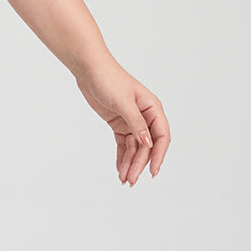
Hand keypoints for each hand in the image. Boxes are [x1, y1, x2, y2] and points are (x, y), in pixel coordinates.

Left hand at [74, 56, 169, 185]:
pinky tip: (119, 169)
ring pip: (135, 148)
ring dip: (130, 164)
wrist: (89, 70)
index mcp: (152, 108)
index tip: (153, 171)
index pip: (161, 136)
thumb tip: (148, 143)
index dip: (159, 155)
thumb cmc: (109, 79)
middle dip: (139, 164)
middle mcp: (145, 116)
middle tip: (130, 180)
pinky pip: (124, 144)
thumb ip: (136, 124)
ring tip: (123, 180)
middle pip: (147, 146)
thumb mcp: (124, 103)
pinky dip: (122, 157)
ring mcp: (131, 121)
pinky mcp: (119, 124)